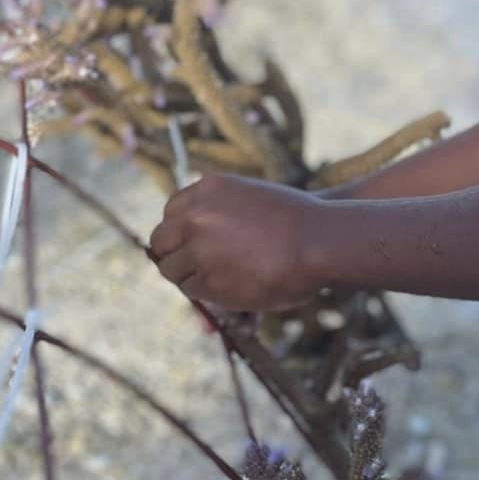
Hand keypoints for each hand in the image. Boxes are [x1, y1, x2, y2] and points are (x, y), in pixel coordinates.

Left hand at [148, 174, 317, 312]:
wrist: (317, 241)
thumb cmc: (296, 221)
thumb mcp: (250, 200)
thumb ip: (219, 214)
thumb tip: (192, 245)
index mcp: (207, 188)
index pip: (171, 212)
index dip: (181, 231)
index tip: (192, 243)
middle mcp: (195, 214)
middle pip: (161, 241)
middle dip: (175, 254)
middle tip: (194, 266)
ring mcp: (197, 247)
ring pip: (172, 269)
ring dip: (191, 275)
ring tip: (223, 276)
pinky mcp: (206, 278)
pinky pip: (191, 289)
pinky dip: (206, 291)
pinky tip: (232, 285)